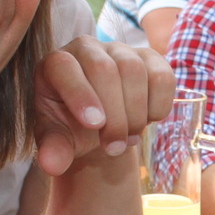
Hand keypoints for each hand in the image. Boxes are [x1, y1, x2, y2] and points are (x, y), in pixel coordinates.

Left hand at [31, 36, 172, 177]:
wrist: (98, 126)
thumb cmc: (71, 127)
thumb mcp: (58, 140)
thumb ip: (52, 150)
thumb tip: (52, 166)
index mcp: (56, 64)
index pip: (65, 67)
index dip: (80, 94)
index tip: (94, 125)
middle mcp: (87, 49)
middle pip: (105, 69)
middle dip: (113, 115)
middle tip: (113, 148)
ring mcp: (120, 50)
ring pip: (134, 70)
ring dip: (135, 113)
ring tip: (128, 139)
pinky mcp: (149, 59)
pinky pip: (162, 76)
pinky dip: (158, 104)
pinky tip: (148, 121)